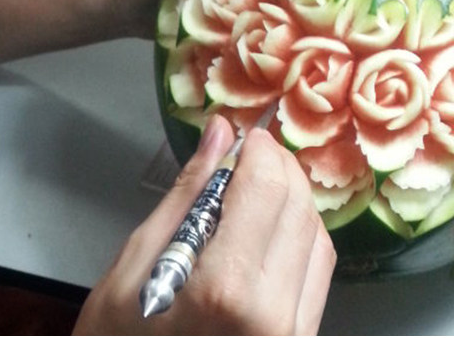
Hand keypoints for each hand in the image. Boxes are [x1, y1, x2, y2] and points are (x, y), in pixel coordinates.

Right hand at [73, 116, 335, 334]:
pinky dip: (300, 237)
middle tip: (251, 153)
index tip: (246, 136)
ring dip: (294, 200)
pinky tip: (269, 229)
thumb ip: (187, 195)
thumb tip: (220, 135)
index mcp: (225, 289)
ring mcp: (294, 336)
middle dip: (280, 168)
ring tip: (257, 188)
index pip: (266, 189)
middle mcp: (274, 315)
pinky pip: (318, 275)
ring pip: (319, 240)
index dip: (261, 150)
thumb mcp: (135, 265)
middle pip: (300, 209)